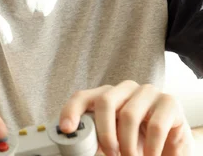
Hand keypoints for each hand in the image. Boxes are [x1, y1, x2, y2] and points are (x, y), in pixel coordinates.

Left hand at [60, 80, 192, 155]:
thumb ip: (94, 137)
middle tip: (110, 153)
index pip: (83, 97)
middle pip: (105, 101)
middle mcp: (125, 88)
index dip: (71, 110)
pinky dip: (150, 147)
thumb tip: (74, 145)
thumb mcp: (113, 138)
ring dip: (128, 143)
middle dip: (104, 132)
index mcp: (106, 95)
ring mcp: (147, 92)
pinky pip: (155, 125)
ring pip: (129, 115)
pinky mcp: (169, 102)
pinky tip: (150, 155)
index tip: (66, 129)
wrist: (172, 142)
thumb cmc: (137, 139)